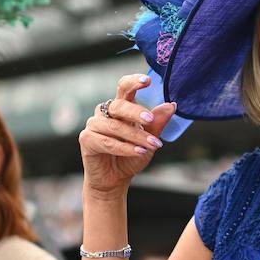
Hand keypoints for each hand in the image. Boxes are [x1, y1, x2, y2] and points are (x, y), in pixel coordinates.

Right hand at [79, 74, 177, 198]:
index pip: (124, 87)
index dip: (134, 82)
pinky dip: (125, 147)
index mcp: (120, 107)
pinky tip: (139, 152)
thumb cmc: (131, 155)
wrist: (115, 179)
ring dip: (136, 137)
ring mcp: (94, 125)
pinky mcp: (87, 139)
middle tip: (150, 120)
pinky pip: (107, 142)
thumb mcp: (149, 139)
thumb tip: (172, 105)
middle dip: (136, 112)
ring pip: (116, 127)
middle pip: (119, 105)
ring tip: (153, 145)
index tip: (148, 81)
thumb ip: (157, 123)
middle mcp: (105, 112)